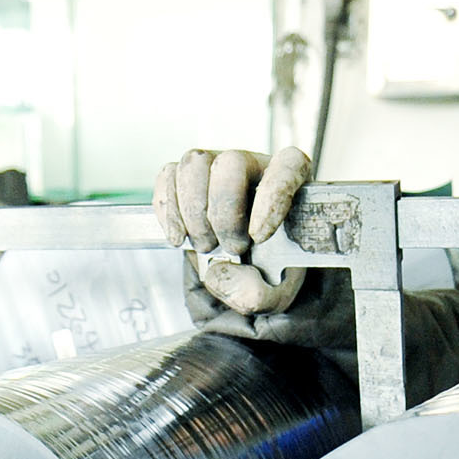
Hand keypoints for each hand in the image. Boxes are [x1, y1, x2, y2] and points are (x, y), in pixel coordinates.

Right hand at [153, 145, 309, 315]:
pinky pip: (168, 176)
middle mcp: (253, 168)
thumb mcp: (273, 296)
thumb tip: (221, 273)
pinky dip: (168, 210)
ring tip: (205, 246)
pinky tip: (179, 237)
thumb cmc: (266, 276)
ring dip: (193, 212)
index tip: (259, 235)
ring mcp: (217, 168)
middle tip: (230, 249)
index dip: (272, 196)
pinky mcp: (185, 179)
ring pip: (195, 164)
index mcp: (290, 186)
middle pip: (232, 163)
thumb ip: (256, 292)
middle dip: (223, 213)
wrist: (241, 278)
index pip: (288, 165)